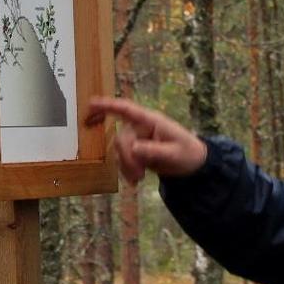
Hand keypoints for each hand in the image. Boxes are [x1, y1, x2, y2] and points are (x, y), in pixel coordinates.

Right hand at [84, 97, 208, 184]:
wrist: (192, 166)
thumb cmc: (187, 154)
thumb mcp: (174, 154)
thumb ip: (154, 151)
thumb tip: (134, 148)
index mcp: (152, 121)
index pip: (128, 110)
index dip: (109, 105)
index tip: (91, 103)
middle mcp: (141, 128)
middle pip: (122, 138)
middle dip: (127, 158)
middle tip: (138, 175)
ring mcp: (137, 139)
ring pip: (120, 151)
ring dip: (127, 166)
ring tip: (139, 179)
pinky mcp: (135, 152)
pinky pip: (123, 159)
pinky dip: (127, 170)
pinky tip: (135, 181)